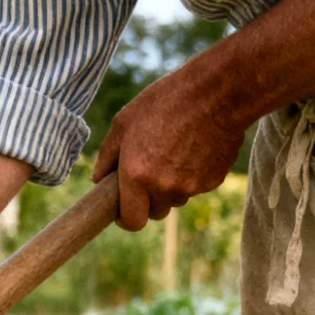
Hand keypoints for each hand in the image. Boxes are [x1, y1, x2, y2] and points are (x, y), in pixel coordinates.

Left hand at [91, 64, 245, 230]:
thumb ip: (107, 156)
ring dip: (171, 188)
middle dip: (148, 199)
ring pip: (175, 200)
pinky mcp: (213, 182)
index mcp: (136, 175)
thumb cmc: (165, 102)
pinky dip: (192, 176)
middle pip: (154, 212)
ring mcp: (190, 187)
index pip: (131, 222)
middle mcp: (163, 187)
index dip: (125, 218)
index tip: (123, 208)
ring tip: (173, 153)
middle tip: (148, 172)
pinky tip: (193, 149)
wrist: (217, 93)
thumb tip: (98, 179)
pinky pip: (196, 188)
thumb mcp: (124, 122)